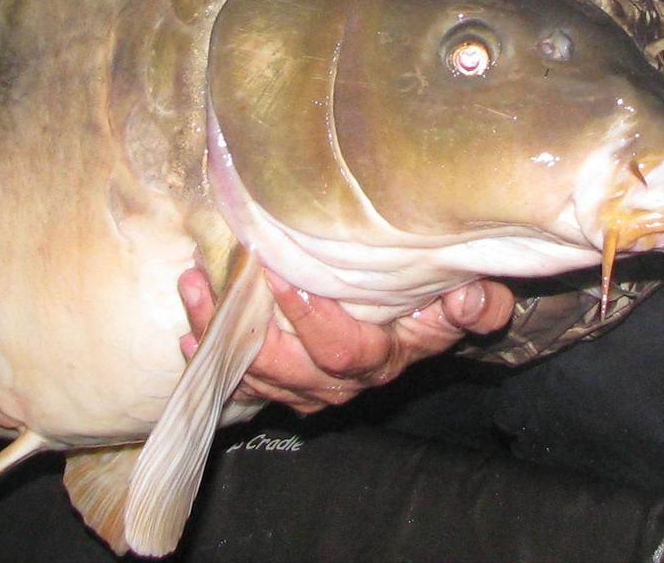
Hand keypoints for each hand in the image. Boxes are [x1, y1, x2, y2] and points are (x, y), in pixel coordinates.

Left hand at [176, 267, 514, 414]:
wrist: (425, 323)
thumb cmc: (438, 301)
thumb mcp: (464, 301)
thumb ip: (475, 304)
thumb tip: (469, 297)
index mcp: (385, 357)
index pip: (344, 350)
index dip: (311, 320)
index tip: (282, 276)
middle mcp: (345, 382)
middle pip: (291, 372)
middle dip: (248, 330)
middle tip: (212, 282)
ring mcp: (311, 387)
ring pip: (261, 376)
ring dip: (221, 336)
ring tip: (193, 291)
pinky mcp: (287, 381)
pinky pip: (246, 380)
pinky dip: (213, 360)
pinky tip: (189, 334)